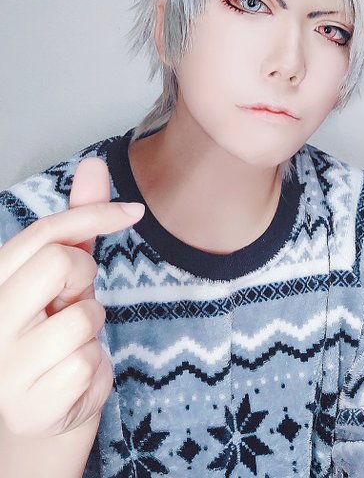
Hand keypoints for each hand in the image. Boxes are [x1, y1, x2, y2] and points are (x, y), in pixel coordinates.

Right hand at [0, 158, 144, 437]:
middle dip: (84, 277)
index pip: (45, 233)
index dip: (95, 214)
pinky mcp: (30, 403)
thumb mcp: (66, 275)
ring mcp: (4, 364)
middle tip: (73, 299)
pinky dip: (96, 369)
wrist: (39, 414)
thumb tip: (95, 164)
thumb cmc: (52, 333)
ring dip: (92, 330)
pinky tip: (74, 378)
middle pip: (60, 263)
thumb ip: (78, 223)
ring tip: (69, 345)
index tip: (134, 211)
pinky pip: (89, 363)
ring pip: (83, 317)